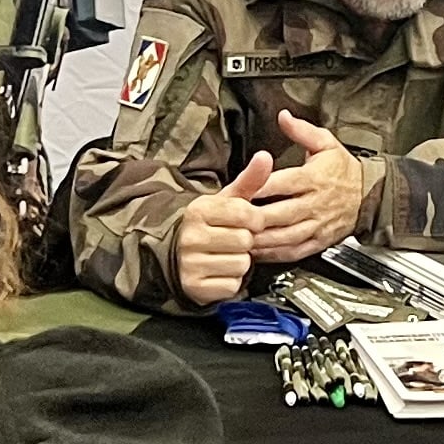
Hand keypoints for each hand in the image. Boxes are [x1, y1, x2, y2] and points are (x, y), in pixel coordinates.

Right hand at [174, 152, 276, 306]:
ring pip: (241, 264)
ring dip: (240, 262)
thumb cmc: (209, 226)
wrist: (179, 255)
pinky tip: (220, 271)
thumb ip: (249, 180)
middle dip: (245, 241)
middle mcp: (191, 236)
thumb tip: (265, 157)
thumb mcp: (227, 200)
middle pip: (245, 240)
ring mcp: (191, 263)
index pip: (245, 213)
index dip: (254, 219)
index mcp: (199, 210)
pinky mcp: (195, 287)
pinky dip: (231, 281)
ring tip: (226, 255)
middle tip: (232, 240)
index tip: (246, 221)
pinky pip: (233, 285)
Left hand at [243, 113, 367, 264]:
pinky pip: (295, 251)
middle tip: (232, 220)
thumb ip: (301, 131)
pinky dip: (275, 254)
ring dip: (261, 239)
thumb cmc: (345, 170)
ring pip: (285, 236)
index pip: (283, 183)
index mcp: (313, 178)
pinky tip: (259, 252)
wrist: (371, 195)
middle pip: (280, 213)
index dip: (260, 187)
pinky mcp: (319, 241)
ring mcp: (317, 225)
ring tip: (239, 238)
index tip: (240, 189)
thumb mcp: (326, 143)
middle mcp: (314, 203)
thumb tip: (283, 116)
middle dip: (254, 218)